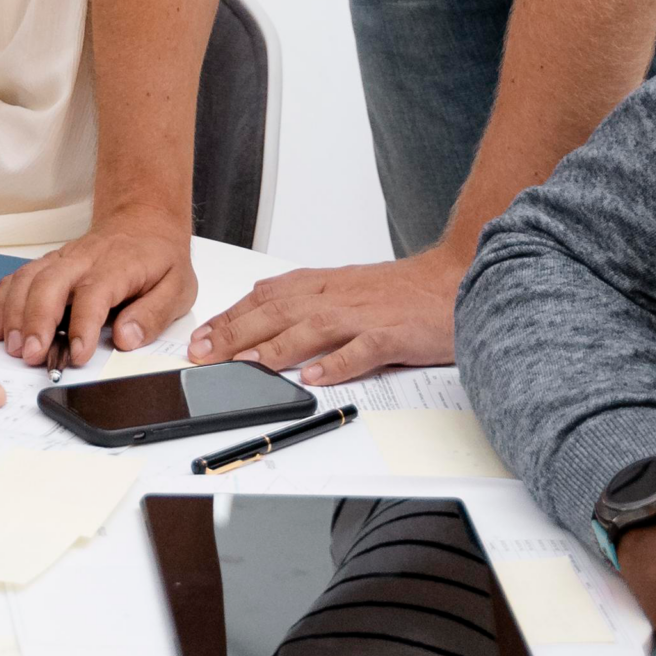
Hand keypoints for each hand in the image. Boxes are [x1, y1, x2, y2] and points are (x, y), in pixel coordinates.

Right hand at [0, 203, 195, 365]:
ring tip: (11, 346)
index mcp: (118, 266)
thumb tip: (127, 338)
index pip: (94, 294)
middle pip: (50, 283)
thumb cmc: (158, 257)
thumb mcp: (178, 287)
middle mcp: (84, 260)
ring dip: (15, 312)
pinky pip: (18, 277)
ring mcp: (62, 259)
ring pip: (28, 279)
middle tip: (32, 355)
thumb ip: (153, 314)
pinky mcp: (49, 264)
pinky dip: (2, 300)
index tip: (78, 355)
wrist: (144, 221)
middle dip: (36, 321)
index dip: (83, 326)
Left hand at [189, 246, 461, 377]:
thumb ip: (304, 295)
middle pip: (277, 313)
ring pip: (311, 329)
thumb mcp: (344, 284)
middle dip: (235, 334)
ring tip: (244, 365)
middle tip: (204, 354)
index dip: (229, 318)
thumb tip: (261, 304)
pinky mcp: (392, 335)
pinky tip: (314, 378)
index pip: (264, 299)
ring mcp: (364, 316)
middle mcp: (336, 296)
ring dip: (274, 348)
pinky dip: (336, 364)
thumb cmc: (401, 289)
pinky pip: (361, 350)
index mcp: (322, 284)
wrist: (455, 277)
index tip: (200, 338)